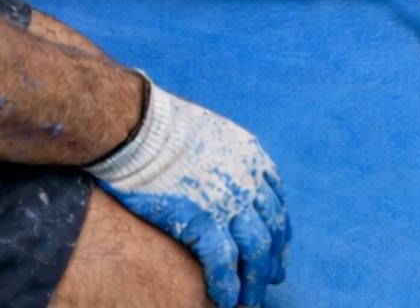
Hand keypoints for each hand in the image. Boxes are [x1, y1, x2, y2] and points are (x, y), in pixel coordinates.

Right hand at [88, 80, 289, 307]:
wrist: (140, 128)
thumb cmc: (163, 128)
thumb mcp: (211, 133)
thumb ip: (224, 155)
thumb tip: (218, 169)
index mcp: (251, 158)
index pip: (275, 201)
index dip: (279, 229)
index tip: (278, 248)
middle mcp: (248, 180)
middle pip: (272, 228)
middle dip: (273, 258)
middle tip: (271, 279)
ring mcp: (228, 201)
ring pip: (255, 249)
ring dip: (255, 280)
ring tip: (250, 300)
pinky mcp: (204, 219)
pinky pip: (224, 261)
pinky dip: (228, 285)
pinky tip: (227, 300)